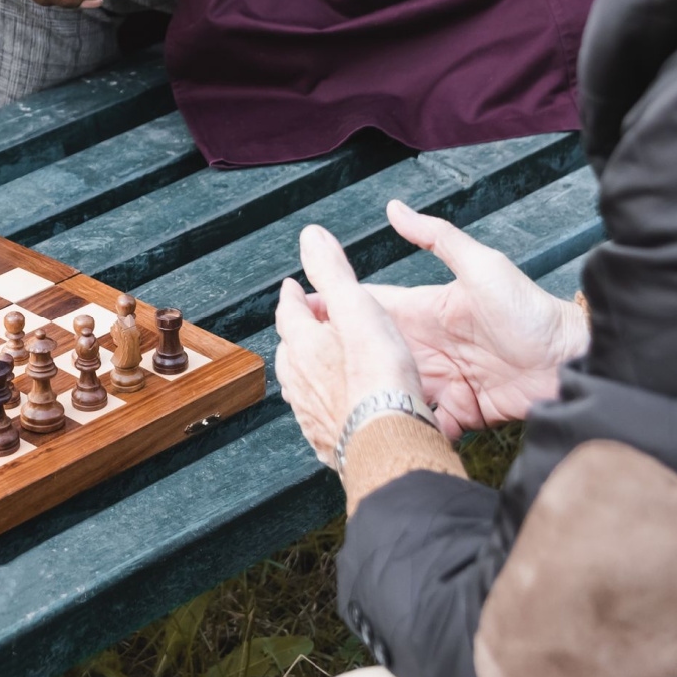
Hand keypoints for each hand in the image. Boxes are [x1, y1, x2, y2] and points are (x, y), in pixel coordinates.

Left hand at [273, 223, 432, 466]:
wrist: (387, 438)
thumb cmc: (378, 376)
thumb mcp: (357, 308)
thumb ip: (332, 273)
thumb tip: (311, 236)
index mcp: (303, 345)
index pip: (288, 312)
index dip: (294, 297)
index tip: (294, 288)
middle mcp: (299, 380)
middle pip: (290, 350)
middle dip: (298, 333)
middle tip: (309, 323)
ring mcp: (311, 413)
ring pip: (300, 385)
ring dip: (308, 370)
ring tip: (321, 363)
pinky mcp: (329, 440)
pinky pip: (318, 416)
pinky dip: (323, 403)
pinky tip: (336, 405)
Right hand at [289, 199, 586, 435]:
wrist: (571, 362)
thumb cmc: (531, 310)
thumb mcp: (481, 265)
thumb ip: (437, 238)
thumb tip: (393, 207)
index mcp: (427, 310)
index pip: (372, 306)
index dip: (336, 306)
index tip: (297, 307)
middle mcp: (428, 346)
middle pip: (374, 352)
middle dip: (340, 360)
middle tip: (301, 367)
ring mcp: (441, 381)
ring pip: (391, 388)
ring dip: (370, 395)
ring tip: (335, 404)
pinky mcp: (458, 412)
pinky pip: (423, 421)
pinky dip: (406, 425)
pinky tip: (385, 428)